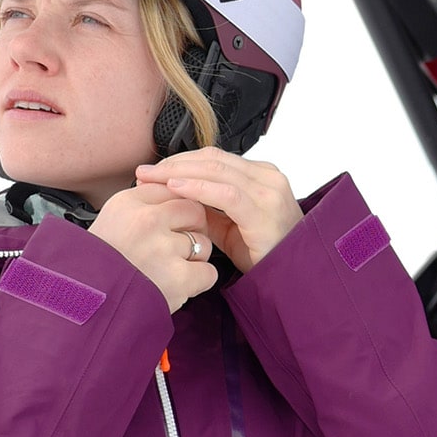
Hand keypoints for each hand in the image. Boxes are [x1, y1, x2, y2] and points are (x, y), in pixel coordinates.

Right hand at [88, 184, 217, 312]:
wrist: (86, 306)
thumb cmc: (102, 265)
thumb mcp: (114, 220)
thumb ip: (145, 203)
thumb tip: (177, 187)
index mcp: (128, 202)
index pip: (174, 189)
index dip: (177, 211)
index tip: (170, 224)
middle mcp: (145, 221)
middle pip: (195, 212)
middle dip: (192, 230)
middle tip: (171, 249)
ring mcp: (162, 249)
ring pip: (204, 244)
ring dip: (192, 259)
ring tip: (165, 270)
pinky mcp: (177, 278)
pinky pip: (208, 272)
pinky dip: (197, 282)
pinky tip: (175, 285)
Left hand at [135, 150, 303, 272]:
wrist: (292, 278)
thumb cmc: (267, 254)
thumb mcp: (231, 228)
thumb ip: (208, 210)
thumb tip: (176, 199)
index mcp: (261, 176)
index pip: (215, 158)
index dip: (181, 161)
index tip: (153, 171)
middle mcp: (267, 178)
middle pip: (213, 158)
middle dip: (174, 163)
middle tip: (144, 172)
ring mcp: (268, 192)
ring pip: (216, 169)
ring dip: (178, 172)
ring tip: (152, 178)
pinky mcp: (264, 211)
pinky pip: (225, 193)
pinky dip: (197, 187)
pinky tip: (175, 188)